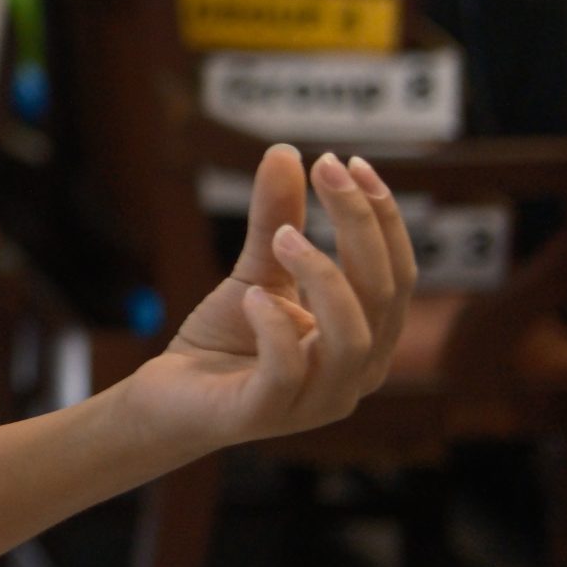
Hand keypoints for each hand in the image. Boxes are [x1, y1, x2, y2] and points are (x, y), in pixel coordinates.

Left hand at [119, 146, 416, 456]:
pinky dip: (275, 329)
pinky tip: (251, 296)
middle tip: (325, 168)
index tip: (348, 161)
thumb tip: (287, 151)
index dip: (382, 217)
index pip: (398, 274)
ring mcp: (316, 401)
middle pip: (383, 295)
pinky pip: (287, 374)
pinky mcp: (266, 415)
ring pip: (351, 338)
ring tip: (281, 234)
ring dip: (323, 275)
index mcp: (366, 338)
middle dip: (360, 225)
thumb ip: (275, 218)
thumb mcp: (254, 270)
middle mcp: (355, 374)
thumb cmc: (226, 338)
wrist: (169, 398)